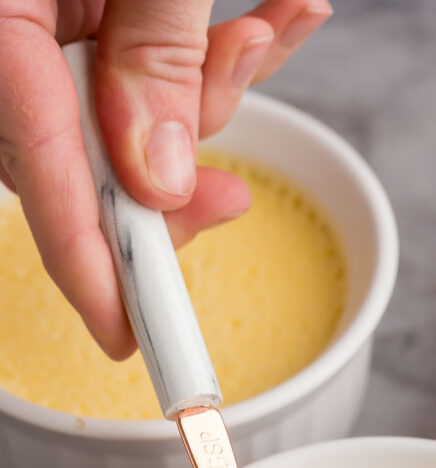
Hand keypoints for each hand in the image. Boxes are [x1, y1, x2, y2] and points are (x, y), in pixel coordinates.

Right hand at [0, 0, 331, 357]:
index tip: (128, 334)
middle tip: (228, 199)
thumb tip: (165, 181)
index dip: (89, 265)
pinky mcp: (96, 6)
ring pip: (131, 111)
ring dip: (213, 95)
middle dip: (173, 185)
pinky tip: (277, 23)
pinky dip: (213, 54)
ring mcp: (59, 20)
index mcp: (2, 16)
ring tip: (269, 35)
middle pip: (84, 156)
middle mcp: (24, 33)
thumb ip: (152, 58)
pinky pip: (151, 58)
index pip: (39, 167)